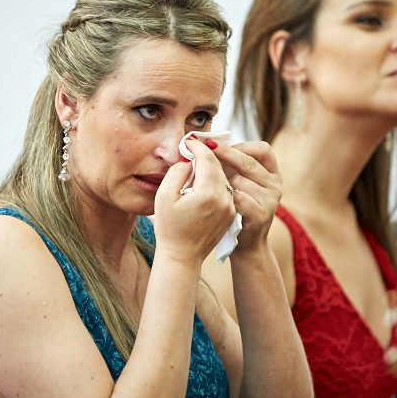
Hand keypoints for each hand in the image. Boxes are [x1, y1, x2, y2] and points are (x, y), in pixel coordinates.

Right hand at [152, 138, 235, 265]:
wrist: (182, 257)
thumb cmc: (169, 228)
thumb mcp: (165, 197)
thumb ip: (177, 172)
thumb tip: (188, 159)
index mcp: (208, 193)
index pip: (207, 159)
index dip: (198, 147)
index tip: (189, 141)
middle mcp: (224, 199)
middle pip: (218, 167)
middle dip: (206, 155)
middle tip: (194, 147)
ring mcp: (230, 207)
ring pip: (223, 177)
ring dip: (212, 168)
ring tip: (198, 163)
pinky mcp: (231, 213)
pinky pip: (225, 190)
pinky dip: (216, 182)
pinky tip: (204, 180)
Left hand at [208, 141, 281, 250]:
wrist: (245, 242)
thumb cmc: (237, 206)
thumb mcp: (239, 181)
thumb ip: (231, 163)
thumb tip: (207, 142)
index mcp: (272, 173)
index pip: (263, 149)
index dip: (240, 145)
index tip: (216, 144)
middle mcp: (275, 185)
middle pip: (249, 162)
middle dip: (224, 154)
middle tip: (204, 149)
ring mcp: (270, 201)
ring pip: (241, 181)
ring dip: (224, 183)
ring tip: (213, 187)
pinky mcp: (261, 215)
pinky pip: (239, 199)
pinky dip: (227, 199)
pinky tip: (220, 202)